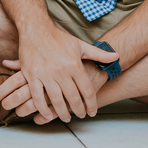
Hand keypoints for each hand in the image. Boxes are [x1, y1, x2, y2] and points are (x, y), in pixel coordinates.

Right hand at [0, 29, 118, 122]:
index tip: (92, 112)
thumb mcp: (80, 45)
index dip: (91, 104)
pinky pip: (37, 96)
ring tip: (66, 118)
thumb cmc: (58, 38)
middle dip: (78, 110)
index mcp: (74, 64)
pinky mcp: (31, 75)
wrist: (35, 29)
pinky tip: (47, 114)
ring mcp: (45, 73)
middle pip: (72, 97)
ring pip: (56, 99)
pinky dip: (42, 108)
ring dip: (62, 113)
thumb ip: (98, 54)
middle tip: (80, 116)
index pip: (86, 90)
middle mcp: (60, 70)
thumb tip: (116, 56)